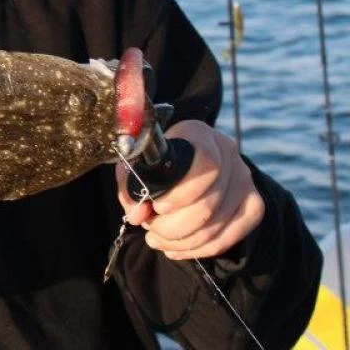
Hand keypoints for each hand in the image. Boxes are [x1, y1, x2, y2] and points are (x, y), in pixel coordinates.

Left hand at [117, 120, 264, 259]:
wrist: (186, 164)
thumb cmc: (156, 163)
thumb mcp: (135, 166)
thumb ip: (131, 187)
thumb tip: (137, 215)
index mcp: (198, 134)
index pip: (205, 165)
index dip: (181, 194)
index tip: (157, 206)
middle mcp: (228, 153)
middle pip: (208, 204)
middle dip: (173, 226)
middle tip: (150, 228)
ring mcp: (244, 179)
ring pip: (216, 225)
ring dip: (181, 241)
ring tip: (156, 239)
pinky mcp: (253, 204)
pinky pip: (228, 238)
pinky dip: (198, 250)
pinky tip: (175, 249)